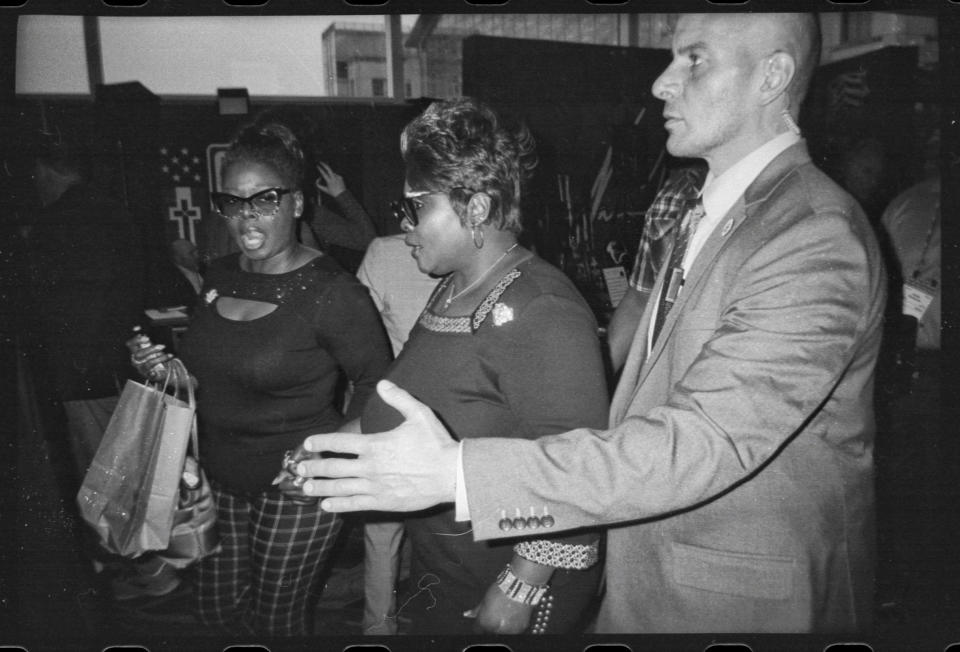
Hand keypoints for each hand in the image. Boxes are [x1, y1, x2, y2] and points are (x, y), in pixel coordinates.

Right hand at [125, 335, 171, 379]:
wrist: (162, 370)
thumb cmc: (155, 355)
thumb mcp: (152, 345)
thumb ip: (149, 339)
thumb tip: (147, 329)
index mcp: (135, 351)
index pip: (130, 344)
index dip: (136, 340)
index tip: (146, 337)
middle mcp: (136, 360)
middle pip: (138, 354)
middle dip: (151, 349)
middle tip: (162, 346)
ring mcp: (141, 368)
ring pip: (147, 364)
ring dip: (159, 358)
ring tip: (168, 355)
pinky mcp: (149, 375)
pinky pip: (150, 374)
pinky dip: (153, 373)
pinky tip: (155, 371)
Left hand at [296, 380, 458, 511]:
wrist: (451, 474)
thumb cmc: (436, 444)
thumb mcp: (420, 414)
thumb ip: (399, 398)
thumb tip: (382, 382)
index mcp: (375, 444)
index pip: (339, 441)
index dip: (320, 441)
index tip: (307, 443)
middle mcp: (370, 466)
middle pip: (333, 466)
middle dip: (313, 467)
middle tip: (298, 468)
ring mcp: (374, 486)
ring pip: (339, 488)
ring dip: (319, 487)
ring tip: (305, 487)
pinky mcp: (382, 501)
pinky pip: (354, 504)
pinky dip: (338, 505)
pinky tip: (326, 505)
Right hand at [315, 161, 345, 196]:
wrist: (342, 194)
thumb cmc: (333, 193)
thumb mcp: (325, 190)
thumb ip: (319, 185)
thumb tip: (318, 179)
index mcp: (329, 181)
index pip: (323, 173)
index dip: (320, 169)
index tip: (317, 166)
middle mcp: (334, 178)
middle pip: (328, 169)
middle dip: (324, 164)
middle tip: (320, 162)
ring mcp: (338, 177)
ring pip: (332, 173)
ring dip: (330, 175)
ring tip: (332, 182)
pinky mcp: (340, 177)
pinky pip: (335, 175)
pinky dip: (334, 177)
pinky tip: (335, 182)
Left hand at [465, 582, 533, 633]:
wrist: (520, 586)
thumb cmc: (501, 590)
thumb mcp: (485, 599)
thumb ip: (476, 610)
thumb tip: (467, 614)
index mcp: (485, 622)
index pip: (477, 630)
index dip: (478, 624)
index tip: (480, 620)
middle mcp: (496, 629)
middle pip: (489, 633)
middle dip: (489, 627)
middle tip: (493, 616)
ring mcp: (509, 630)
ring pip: (500, 634)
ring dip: (500, 628)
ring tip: (503, 615)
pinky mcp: (520, 629)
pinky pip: (512, 631)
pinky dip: (511, 626)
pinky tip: (511, 616)